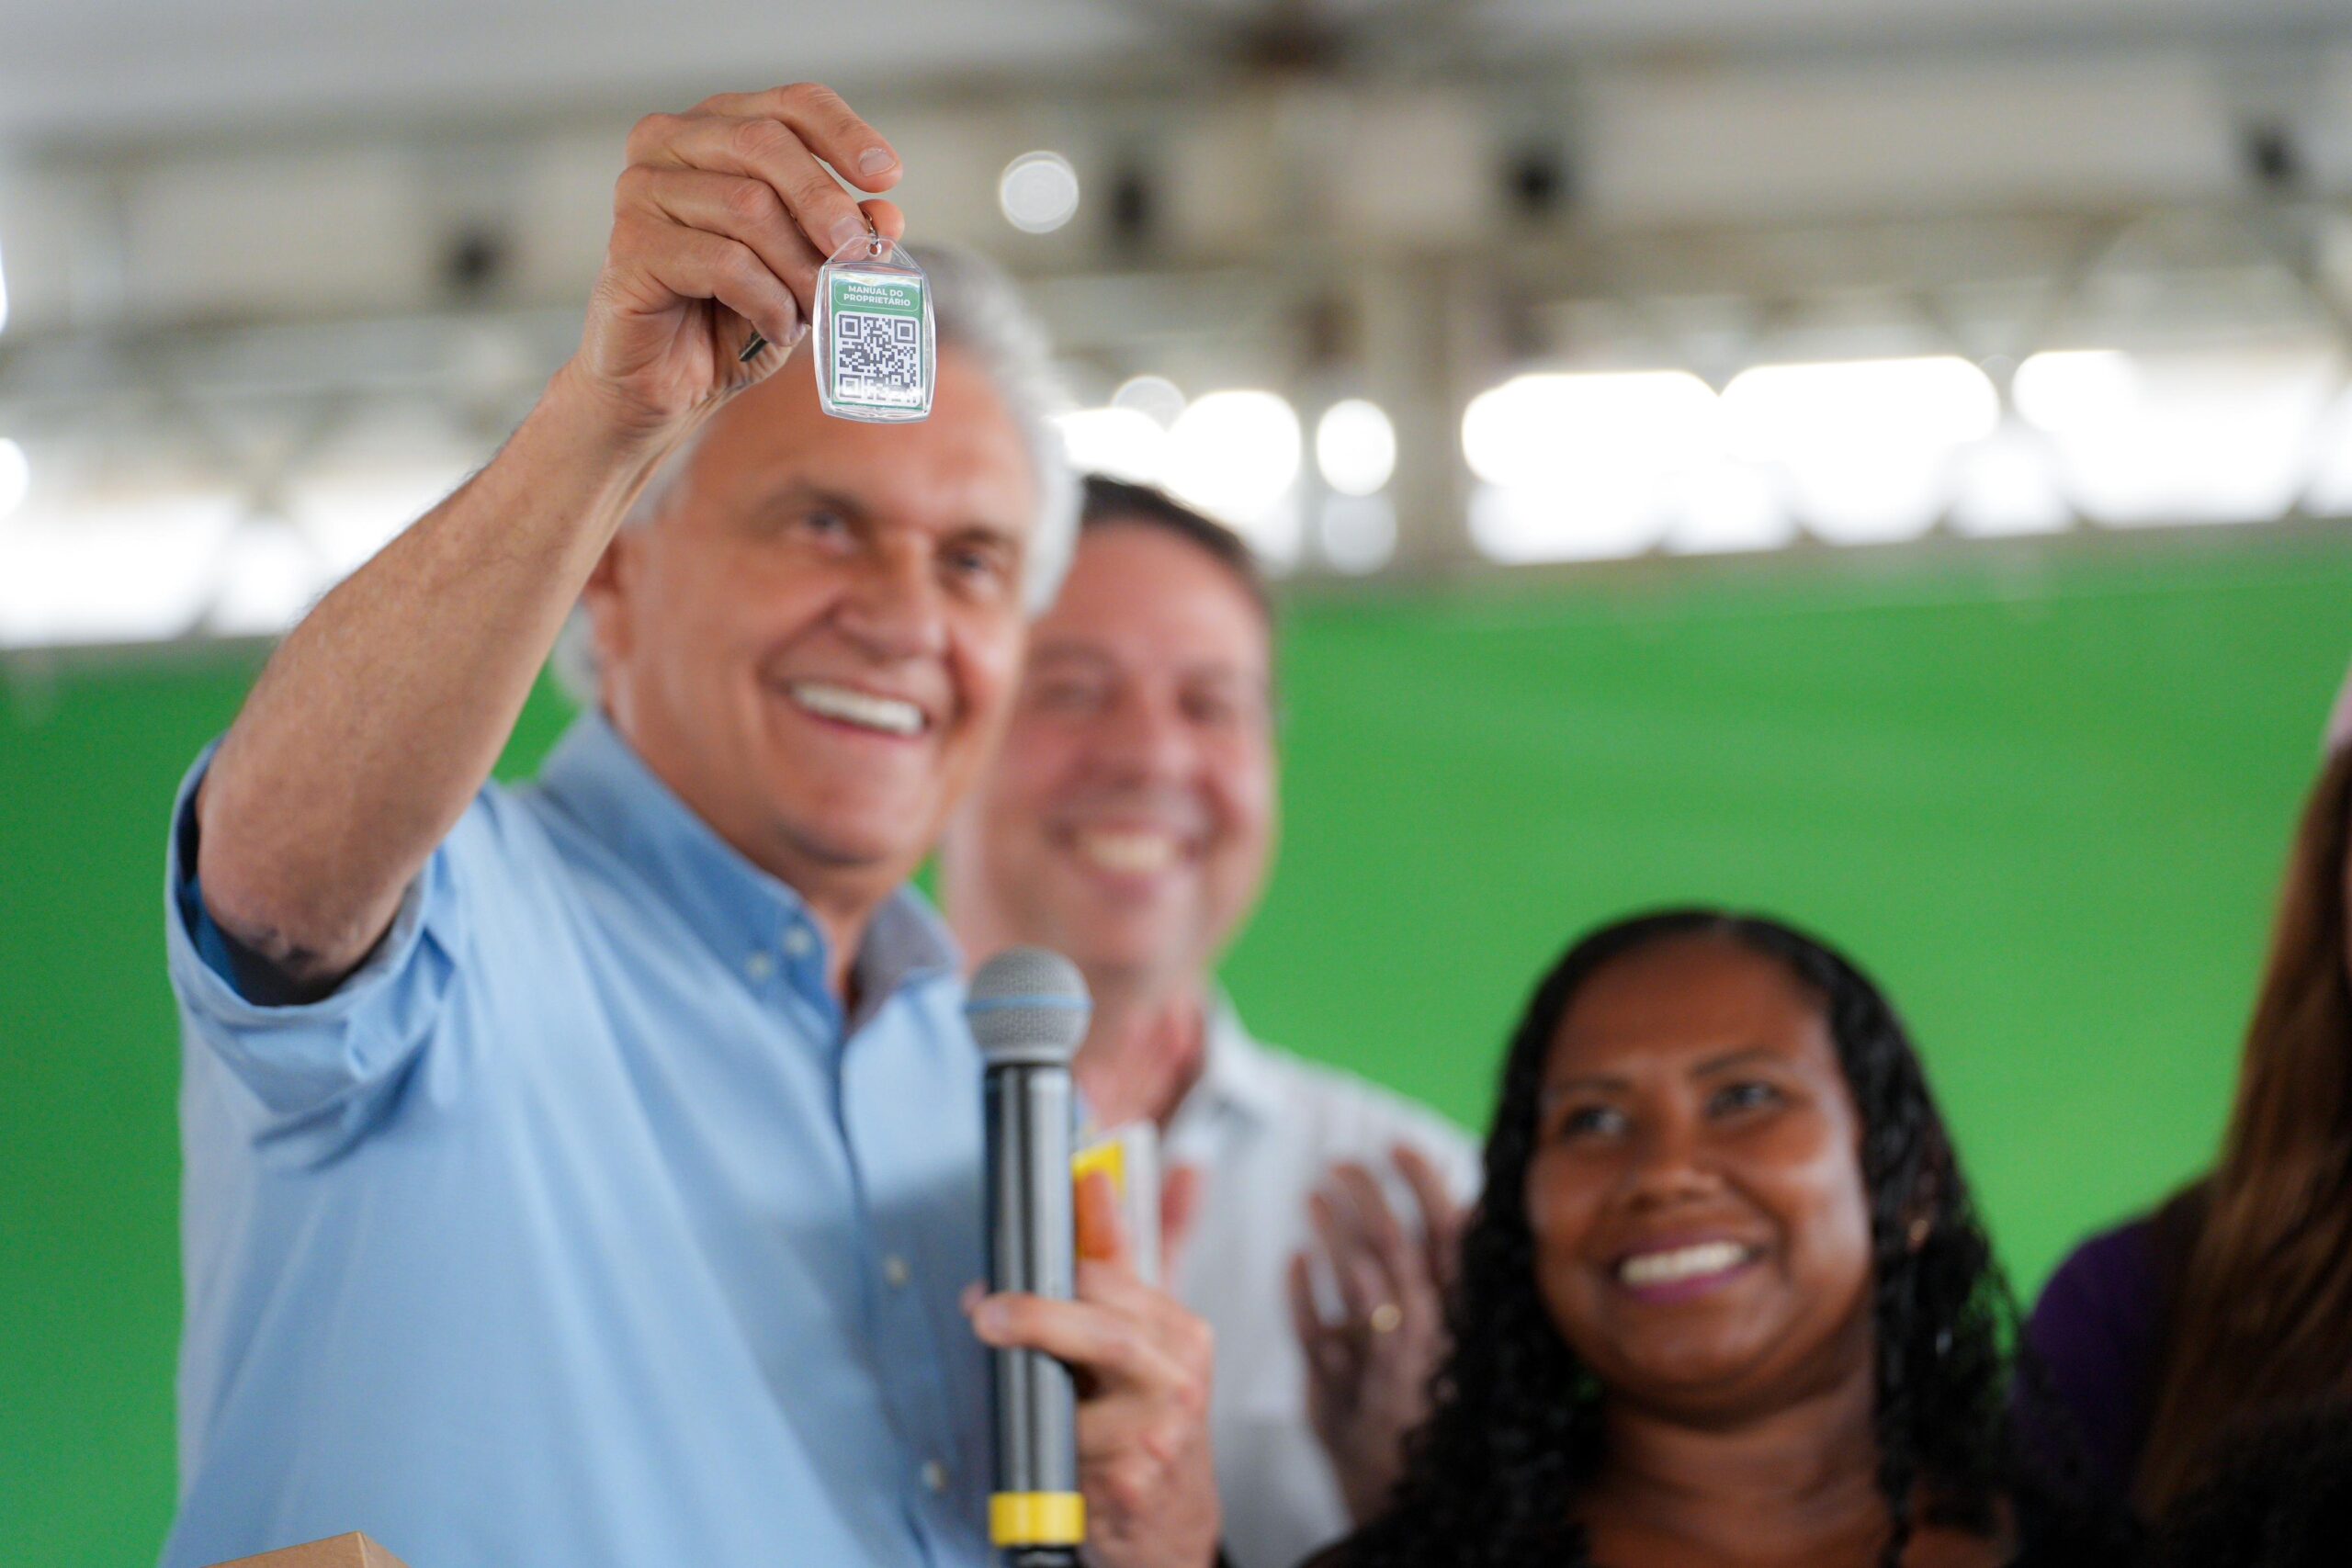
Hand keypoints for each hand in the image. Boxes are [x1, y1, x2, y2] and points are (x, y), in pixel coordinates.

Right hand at [570, 83, 907, 438]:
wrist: (672, 384)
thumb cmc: (736, 315)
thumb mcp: (806, 270)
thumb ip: (842, 236)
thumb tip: (887, 215)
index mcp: (719, 129)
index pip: (791, 104)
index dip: (845, 134)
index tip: (888, 177)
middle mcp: (670, 143)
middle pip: (766, 143)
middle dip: (824, 202)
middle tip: (856, 255)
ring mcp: (642, 189)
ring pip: (748, 206)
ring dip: (797, 267)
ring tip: (811, 309)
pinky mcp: (631, 245)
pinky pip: (723, 261)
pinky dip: (767, 301)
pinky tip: (775, 327)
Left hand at [970, 1170, 1220, 1567]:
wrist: (1169, 1522)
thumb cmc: (1150, 1421)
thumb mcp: (1142, 1337)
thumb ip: (1125, 1254)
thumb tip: (1103, 1177)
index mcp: (1183, 1333)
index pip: (1116, 1275)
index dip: (1061, 1257)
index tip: (1014, 1256)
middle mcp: (1179, 1376)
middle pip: (1107, 1324)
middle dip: (1039, 1311)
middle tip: (986, 1310)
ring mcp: (1159, 1431)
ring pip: (1089, 1376)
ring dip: (1035, 1356)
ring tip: (995, 1341)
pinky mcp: (1129, 1480)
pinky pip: (1069, 1441)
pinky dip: (1041, 1427)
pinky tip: (1033, 1423)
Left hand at [1286, 1144, 1464, 1523]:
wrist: (1423, 1510)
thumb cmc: (1443, 1418)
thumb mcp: (1465, 1351)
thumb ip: (1459, 1288)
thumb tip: (1465, 1211)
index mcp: (1467, 1324)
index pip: (1453, 1240)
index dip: (1425, 1187)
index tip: (1401, 1146)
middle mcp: (1433, 1346)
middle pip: (1401, 1253)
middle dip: (1371, 1198)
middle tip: (1343, 1162)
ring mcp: (1388, 1375)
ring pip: (1361, 1288)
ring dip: (1335, 1233)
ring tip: (1315, 1194)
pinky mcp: (1347, 1403)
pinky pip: (1320, 1339)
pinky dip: (1304, 1295)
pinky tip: (1295, 1259)